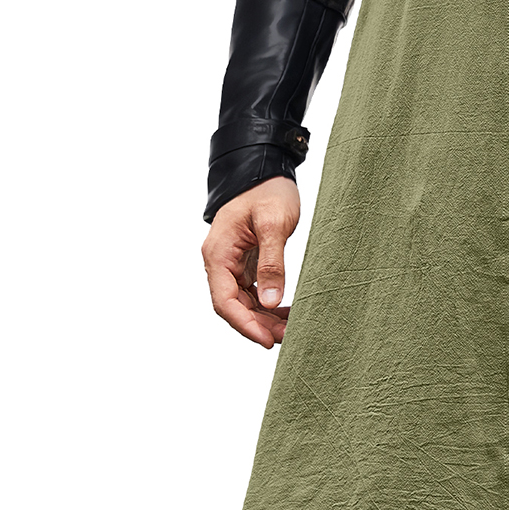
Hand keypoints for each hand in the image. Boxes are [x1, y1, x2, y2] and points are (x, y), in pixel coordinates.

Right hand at [202, 176, 300, 347]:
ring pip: (243, 300)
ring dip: (263, 317)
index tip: (266, 340)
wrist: (266, 169)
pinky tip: (285, 310)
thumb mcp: (273, 224)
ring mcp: (231, 262)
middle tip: (286, 336)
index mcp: (218, 254)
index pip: (224, 301)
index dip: (244, 324)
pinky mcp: (245, 260)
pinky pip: (252, 290)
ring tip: (290, 327)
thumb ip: (272, 262)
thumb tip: (270, 302)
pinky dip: (267, 303)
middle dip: (258, 324)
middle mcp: (220, 261)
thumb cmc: (268, 190)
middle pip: (233, 305)